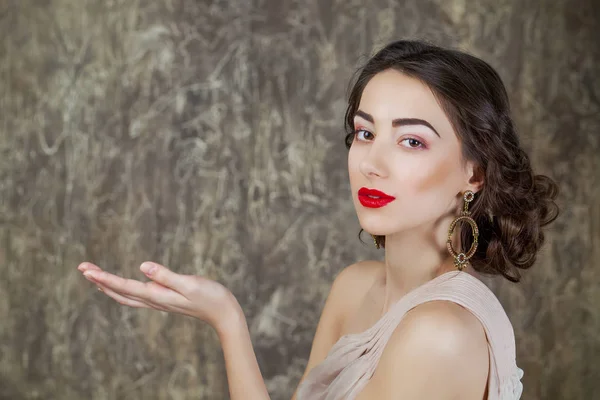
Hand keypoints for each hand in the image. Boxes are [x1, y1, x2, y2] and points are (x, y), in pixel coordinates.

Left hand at [77, 261, 242, 334]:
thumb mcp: (189, 283)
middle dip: (99, 281)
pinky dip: (122, 289)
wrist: (223, 312)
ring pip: (125, 295)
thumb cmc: (210, 296)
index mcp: (157, 296)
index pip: (124, 287)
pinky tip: (121, 285)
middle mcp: (154, 300)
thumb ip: (165, 275)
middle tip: (82, 267)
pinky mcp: (164, 299)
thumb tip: (142, 266)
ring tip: (93, 275)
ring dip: (107, 285)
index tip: (86, 270)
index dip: (104, 278)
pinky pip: (136, 295)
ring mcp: (159, 301)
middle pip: (119, 292)